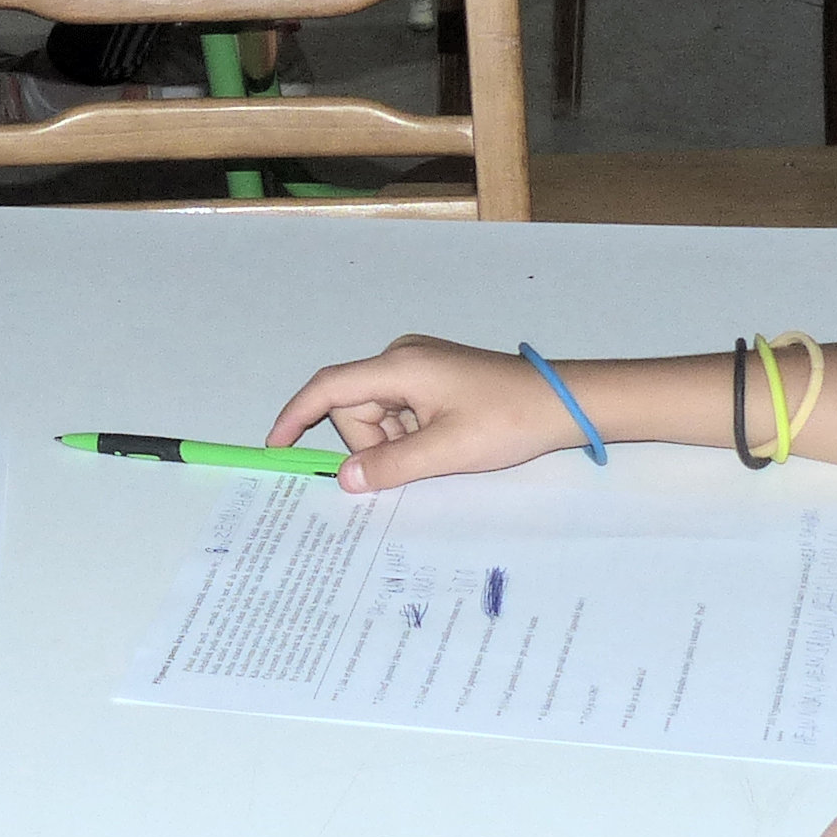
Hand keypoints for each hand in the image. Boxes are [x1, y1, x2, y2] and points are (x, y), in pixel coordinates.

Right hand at [269, 333, 565, 490]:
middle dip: (372, 443)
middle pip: (354, 408)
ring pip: (377, 414)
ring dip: (395, 442)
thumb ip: (390, 466)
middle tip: (414, 462)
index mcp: (399, 367)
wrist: (560, 402)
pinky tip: (442, 441)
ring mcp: (417, 365)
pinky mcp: (432, 377)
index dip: (296, 415)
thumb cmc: (508, 420)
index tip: (275, 445)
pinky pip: (399, 411)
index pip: (329, 388)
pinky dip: (409, 434)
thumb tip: (345, 479)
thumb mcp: (446, 452)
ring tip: (439, 449)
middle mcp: (402, 357)